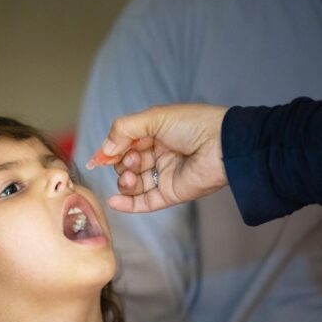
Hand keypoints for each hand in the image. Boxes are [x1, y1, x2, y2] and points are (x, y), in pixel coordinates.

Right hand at [86, 104, 228, 211]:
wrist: (224, 145)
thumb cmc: (194, 125)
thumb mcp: (154, 118)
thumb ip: (124, 130)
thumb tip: (104, 149)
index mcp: (155, 133)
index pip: (125, 143)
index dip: (110, 150)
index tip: (98, 159)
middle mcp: (159, 153)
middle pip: (126, 164)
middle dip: (122, 164)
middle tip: (132, 159)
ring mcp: (164, 175)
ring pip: (133, 184)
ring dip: (125, 181)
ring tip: (131, 177)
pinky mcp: (171, 193)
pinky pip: (145, 202)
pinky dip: (128, 204)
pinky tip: (115, 200)